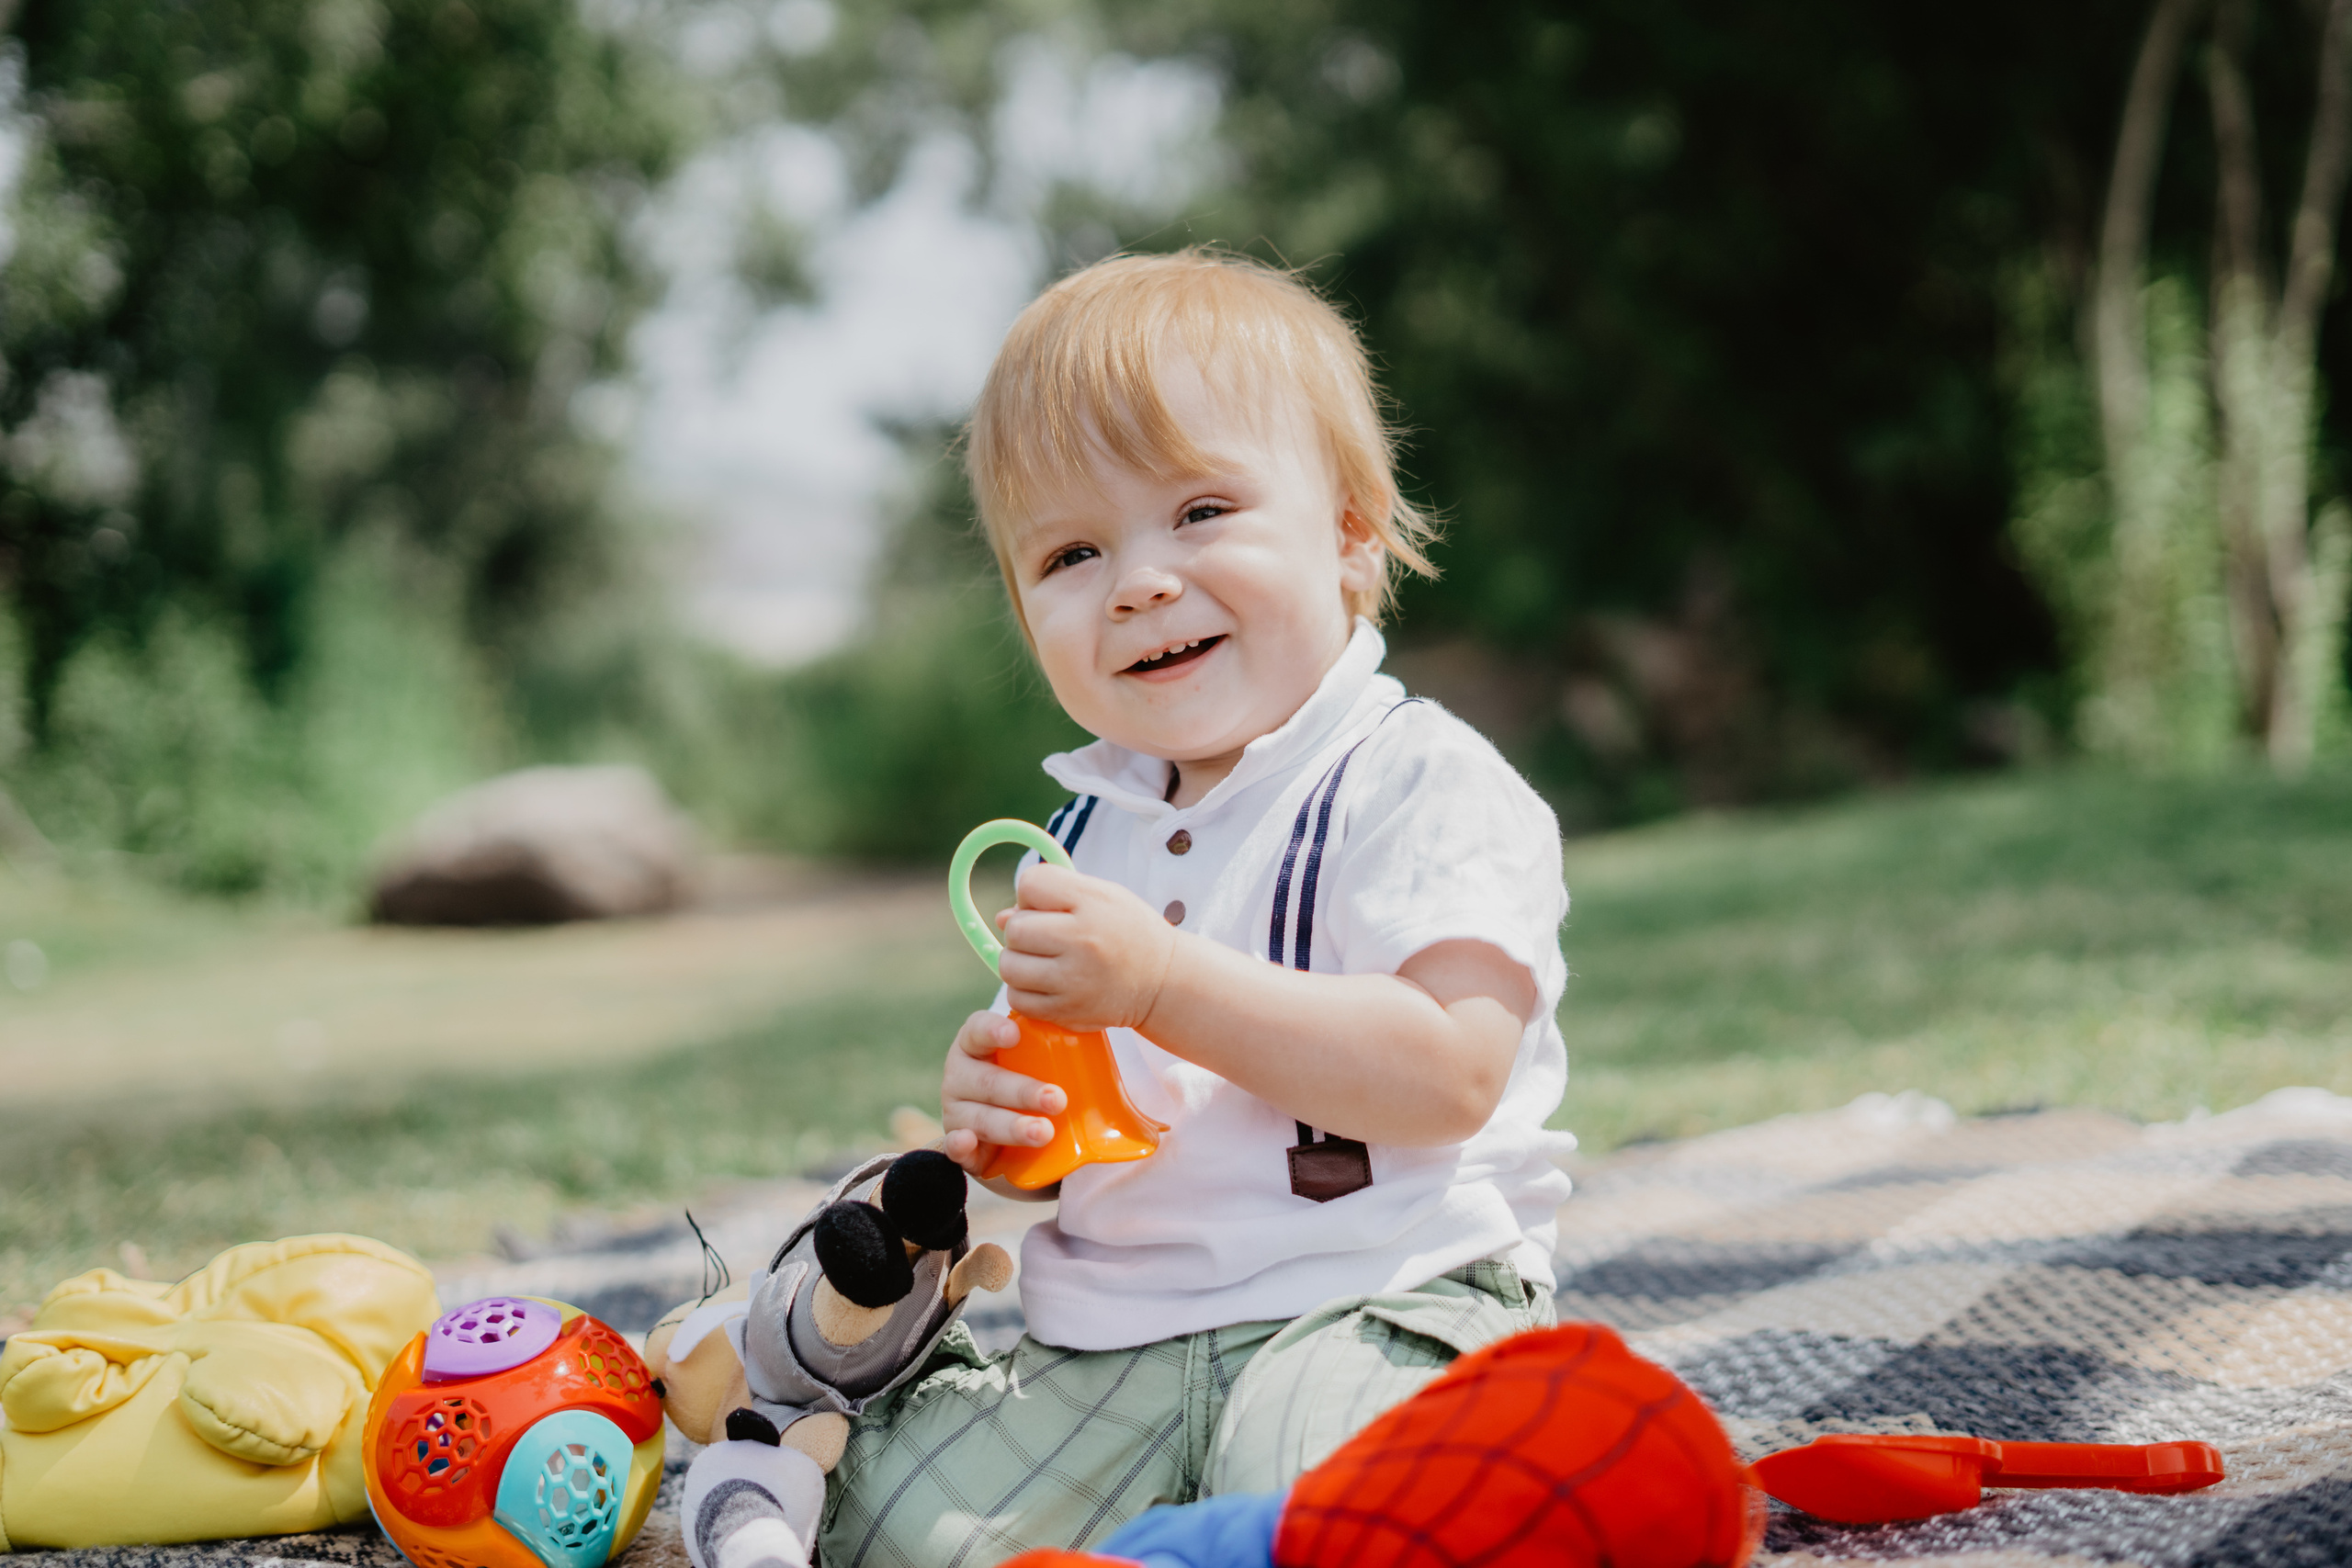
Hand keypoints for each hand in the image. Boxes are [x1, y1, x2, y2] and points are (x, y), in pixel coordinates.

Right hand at [939, 1010, 1065, 1177]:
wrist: (1013, 1135)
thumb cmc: (1031, 1082)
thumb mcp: (1042, 1061)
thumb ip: (1065, 1047)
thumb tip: (1131, 1042)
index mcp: (977, 1046)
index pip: (977, 1030)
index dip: (992, 1030)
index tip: (1014, 1034)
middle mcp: (961, 1076)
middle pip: (987, 1081)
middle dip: (1022, 1091)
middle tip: (1057, 1099)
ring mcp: (957, 1111)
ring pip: (980, 1118)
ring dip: (1011, 1126)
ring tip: (1043, 1132)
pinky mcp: (959, 1145)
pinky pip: (955, 1148)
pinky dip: (960, 1145)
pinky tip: (968, 1142)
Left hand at [996, 864, 1179, 1031]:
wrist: (1164, 982)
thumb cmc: (1128, 932)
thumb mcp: (1103, 896)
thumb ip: (1054, 895)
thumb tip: (1001, 917)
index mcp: (1093, 903)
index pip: (1030, 884)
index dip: (1032, 894)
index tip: (1050, 906)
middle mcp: (1083, 940)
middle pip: (1015, 928)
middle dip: (1023, 930)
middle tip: (1045, 937)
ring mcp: (1074, 980)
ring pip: (1009, 966)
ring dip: (1019, 962)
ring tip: (1043, 961)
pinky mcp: (1068, 1011)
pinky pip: (1018, 999)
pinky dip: (1025, 992)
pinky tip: (1046, 984)